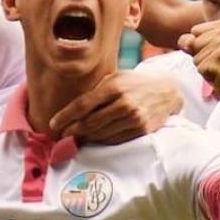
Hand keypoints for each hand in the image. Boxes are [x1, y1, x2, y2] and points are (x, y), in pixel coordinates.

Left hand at [49, 69, 182, 143]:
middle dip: (72, 131)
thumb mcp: (115, 78)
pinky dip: (101, 141)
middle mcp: (123, 102)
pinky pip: (115, 140)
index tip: (52, 125)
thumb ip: (96, 91)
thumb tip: (72, 109)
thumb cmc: (134, 83)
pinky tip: (94, 139)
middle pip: (89, 123)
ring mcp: (133, 118)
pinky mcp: (141, 129)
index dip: (65, 117)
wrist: (167, 91)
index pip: (82, 105)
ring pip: (101, 134)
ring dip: (85, 138)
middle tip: (61, 135)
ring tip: (74, 138)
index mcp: (113, 86)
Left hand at [178, 18, 219, 105]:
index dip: (202, 47)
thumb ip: (192, 42)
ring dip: (205, 67)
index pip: (195, 31)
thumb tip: (184, 42)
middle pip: (194, 42)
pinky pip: (200, 67)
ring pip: (196, 56)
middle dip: (202, 57)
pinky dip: (207, 75)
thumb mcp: (209, 50)